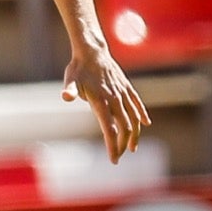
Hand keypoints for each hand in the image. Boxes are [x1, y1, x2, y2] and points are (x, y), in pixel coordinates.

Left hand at [63, 47, 149, 162]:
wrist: (92, 51)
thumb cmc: (78, 68)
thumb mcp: (70, 80)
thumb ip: (70, 90)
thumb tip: (65, 97)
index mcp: (101, 101)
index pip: (110, 129)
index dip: (113, 146)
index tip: (114, 160)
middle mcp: (115, 99)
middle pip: (124, 127)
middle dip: (122, 144)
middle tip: (118, 156)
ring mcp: (122, 93)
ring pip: (133, 118)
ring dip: (135, 134)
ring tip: (132, 147)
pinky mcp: (126, 88)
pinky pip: (137, 103)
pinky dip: (141, 114)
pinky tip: (146, 123)